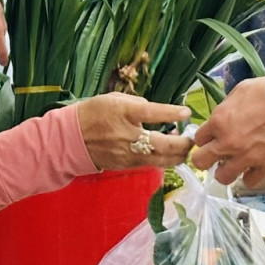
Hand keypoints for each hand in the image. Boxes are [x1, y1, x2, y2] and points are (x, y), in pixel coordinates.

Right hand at [76, 95, 195, 169]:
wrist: (71, 138)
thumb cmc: (94, 113)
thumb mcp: (114, 99)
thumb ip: (138, 104)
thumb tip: (157, 111)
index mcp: (123, 112)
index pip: (152, 113)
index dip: (171, 113)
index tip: (187, 113)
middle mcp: (127, 135)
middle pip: (163, 144)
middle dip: (182, 144)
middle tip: (192, 139)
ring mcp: (127, 153)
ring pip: (160, 159)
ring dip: (177, 156)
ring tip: (185, 149)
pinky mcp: (127, 165)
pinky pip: (151, 164)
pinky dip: (164, 160)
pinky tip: (171, 154)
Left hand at [189, 78, 264, 184]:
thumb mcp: (241, 90)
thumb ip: (227, 107)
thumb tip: (223, 116)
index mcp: (219, 121)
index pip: (198, 139)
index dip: (205, 139)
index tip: (212, 139)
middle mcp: (228, 142)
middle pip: (201, 161)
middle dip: (206, 159)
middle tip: (216, 155)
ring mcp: (246, 157)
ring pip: (223, 177)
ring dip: (226, 171)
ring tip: (234, 164)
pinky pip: (250, 182)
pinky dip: (250, 177)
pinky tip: (253, 169)